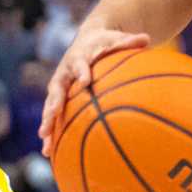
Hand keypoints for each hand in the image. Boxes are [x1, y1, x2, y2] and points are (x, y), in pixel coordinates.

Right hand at [40, 25, 150, 151]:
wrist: (87, 40)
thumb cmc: (106, 42)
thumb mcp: (116, 39)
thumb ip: (129, 41)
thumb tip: (147, 38)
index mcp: (78, 57)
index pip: (79, 64)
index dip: (81, 71)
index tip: (85, 81)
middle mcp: (65, 73)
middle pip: (57, 88)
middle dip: (54, 101)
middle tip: (52, 113)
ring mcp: (60, 87)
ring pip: (51, 106)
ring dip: (47, 122)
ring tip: (44, 139)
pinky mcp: (59, 98)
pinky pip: (54, 117)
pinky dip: (52, 133)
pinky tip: (50, 153)